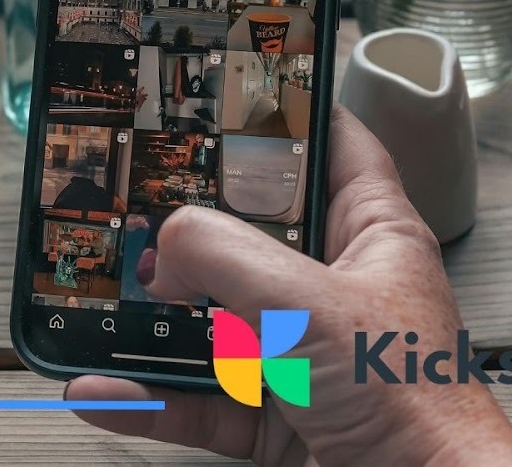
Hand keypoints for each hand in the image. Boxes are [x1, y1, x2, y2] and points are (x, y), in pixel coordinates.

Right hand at [66, 106, 511, 465]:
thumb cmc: (413, 402)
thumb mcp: (306, 301)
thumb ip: (222, 254)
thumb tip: (165, 250)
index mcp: (370, 237)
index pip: (334, 149)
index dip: (287, 115)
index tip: (224, 92)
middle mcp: (334, 291)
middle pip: (247, 236)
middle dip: (184, 226)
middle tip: (128, 200)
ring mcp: (301, 357)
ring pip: (209, 322)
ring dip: (149, 323)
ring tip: (97, 303)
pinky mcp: (276, 418)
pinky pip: (195, 397)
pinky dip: (146, 397)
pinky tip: (101, 387)